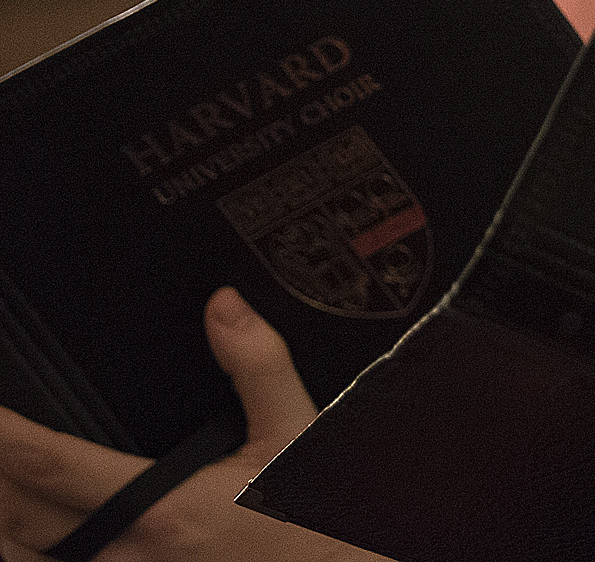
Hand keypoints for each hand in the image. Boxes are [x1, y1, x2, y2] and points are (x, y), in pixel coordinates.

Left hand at [0, 287, 380, 561]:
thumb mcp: (294, 433)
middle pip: (16, 519)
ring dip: (3, 523)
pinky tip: (25, 534)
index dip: (6, 438)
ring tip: (1, 487)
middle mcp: (128, 555)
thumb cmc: (312, 520)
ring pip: (23, 559)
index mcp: (161, 507)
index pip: (53, 466)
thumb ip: (256, 366)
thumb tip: (224, 309)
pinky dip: (27, 553)